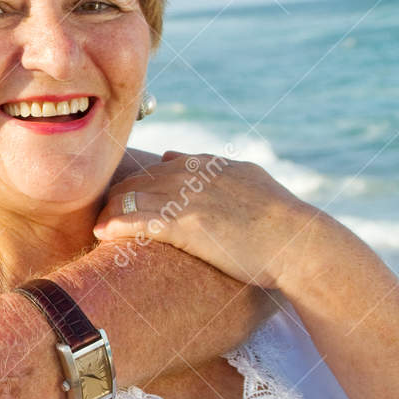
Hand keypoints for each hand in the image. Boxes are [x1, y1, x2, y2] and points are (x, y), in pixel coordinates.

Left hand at [93, 150, 318, 290]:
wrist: (300, 242)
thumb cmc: (282, 221)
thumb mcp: (251, 179)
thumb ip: (218, 168)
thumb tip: (179, 156)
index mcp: (210, 165)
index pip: (160, 167)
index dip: (140, 184)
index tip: (127, 197)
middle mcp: (194, 175)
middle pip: (139, 180)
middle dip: (118, 197)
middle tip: (104, 215)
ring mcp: (188, 198)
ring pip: (132, 197)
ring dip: (111, 212)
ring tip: (98, 226)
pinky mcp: (185, 224)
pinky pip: (138, 220)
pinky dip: (116, 225)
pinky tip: (102, 234)